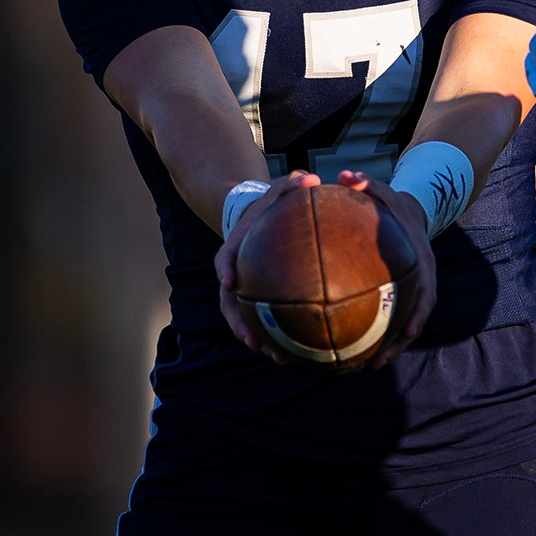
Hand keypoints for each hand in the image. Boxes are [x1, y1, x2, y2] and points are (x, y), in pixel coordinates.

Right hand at [215, 170, 319, 363]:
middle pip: (229, 302)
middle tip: (254, 341)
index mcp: (236, 246)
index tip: (229, 283)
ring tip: (276, 356)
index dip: (225, 270)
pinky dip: (272, 336)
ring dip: (256, 337)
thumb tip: (311, 178)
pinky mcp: (257, 297)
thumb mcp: (281, 188)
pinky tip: (292, 353)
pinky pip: (261, 319)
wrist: (262, 219)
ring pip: (243, 317)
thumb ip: (292, 183)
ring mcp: (245, 287)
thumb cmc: (274, 204)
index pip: (225, 258)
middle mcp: (235, 272)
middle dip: (239, 323)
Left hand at [338, 169, 437, 368]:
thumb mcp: (382, 191)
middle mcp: (420, 281)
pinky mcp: (400, 296)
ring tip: (366, 366)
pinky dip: (379, 337)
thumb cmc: (390, 205)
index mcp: (421, 262)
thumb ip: (365, 184)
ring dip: (389, 348)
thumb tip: (345, 176)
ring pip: (404, 325)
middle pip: (415, 319)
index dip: (418, 313)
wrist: (408, 215)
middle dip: (399, 342)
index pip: (426, 292)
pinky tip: (356, 350)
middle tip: (376, 361)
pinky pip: (391, 320)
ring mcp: (412, 291)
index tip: (407, 331)